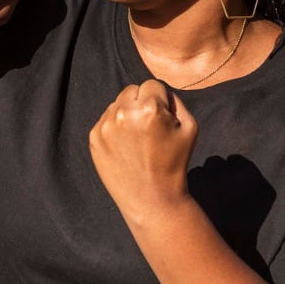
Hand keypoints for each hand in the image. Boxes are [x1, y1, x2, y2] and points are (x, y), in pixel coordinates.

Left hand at [89, 81, 197, 221]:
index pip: (152, 84)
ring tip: (137, 140)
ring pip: (117, 104)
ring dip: (127, 114)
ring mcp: (105, 126)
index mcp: (149, 108)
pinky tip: (126, 147)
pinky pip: (106, 120)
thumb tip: (160, 91)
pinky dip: (115, 128)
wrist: (151, 198)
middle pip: (132, 90)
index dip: (161, 100)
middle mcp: (124, 113)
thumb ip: (176, 101)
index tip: (162, 119)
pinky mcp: (94, 138)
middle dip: (141, 102)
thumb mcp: (190, 127)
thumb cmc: (174, 162)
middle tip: (149, 128)